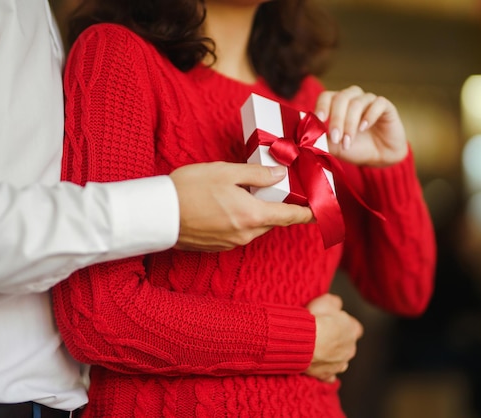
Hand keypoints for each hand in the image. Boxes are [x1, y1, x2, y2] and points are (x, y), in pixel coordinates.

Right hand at [169, 162, 312, 251]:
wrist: (157, 214)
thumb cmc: (188, 189)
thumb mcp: (225, 172)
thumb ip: (256, 175)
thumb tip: (280, 175)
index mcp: (252, 215)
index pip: (291, 217)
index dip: (310, 213)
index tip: (324, 210)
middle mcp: (245, 234)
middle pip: (273, 221)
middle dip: (278, 206)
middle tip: (277, 188)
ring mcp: (231, 243)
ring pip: (256, 226)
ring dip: (257, 212)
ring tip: (245, 192)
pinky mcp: (218, 246)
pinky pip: (240, 232)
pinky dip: (242, 219)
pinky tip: (227, 205)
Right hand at [305, 293, 362, 381]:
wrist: (303, 340)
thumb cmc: (316, 319)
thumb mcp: (327, 301)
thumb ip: (336, 302)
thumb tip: (337, 303)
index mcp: (352, 330)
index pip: (356, 328)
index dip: (345, 324)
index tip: (334, 321)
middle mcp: (350, 349)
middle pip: (348, 345)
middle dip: (338, 341)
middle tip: (322, 334)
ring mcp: (340, 363)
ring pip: (340, 361)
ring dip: (331, 356)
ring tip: (317, 350)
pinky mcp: (327, 374)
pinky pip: (329, 375)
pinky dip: (325, 372)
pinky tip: (318, 367)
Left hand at [315, 86, 407, 166]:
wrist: (379, 158)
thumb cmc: (355, 149)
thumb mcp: (333, 147)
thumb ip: (320, 139)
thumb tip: (304, 136)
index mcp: (338, 104)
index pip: (327, 96)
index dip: (322, 105)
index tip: (319, 119)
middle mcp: (353, 98)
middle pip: (341, 98)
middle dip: (336, 119)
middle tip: (336, 138)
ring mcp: (369, 101)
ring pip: (357, 102)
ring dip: (350, 124)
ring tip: (347, 142)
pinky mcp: (386, 106)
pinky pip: (378, 103)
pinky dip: (369, 115)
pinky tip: (363, 128)